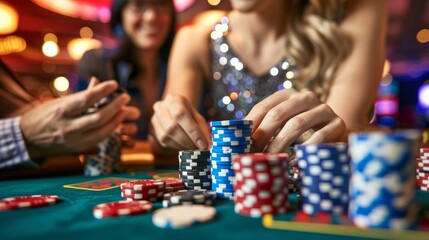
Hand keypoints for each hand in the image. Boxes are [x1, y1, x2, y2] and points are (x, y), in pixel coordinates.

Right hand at [21, 78, 135, 157]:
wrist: (27, 138)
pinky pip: (100, 139)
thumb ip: (80, 95)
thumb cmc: (44, 115)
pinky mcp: (78, 148)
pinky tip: (117, 121)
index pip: (86, 99)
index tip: (115, 84)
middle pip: (99, 117)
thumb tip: (97, 81)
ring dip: (117, 120)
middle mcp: (68, 127)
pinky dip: (111, 129)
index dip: (103, 90)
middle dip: (116, 106)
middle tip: (125, 97)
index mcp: (61, 110)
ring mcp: (74, 140)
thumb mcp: (59, 102)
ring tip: (125, 109)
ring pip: (103, 131)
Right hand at [150, 94, 209, 150]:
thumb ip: (203, 130)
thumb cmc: (188, 114)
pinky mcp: (152, 130)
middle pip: (172, 127)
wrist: (172, 111)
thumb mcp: (197, 117)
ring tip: (193, 147)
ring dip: (182, 145)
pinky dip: (176, 146)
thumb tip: (209, 146)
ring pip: (166, 136)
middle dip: (188, 140)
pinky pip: (163, 142)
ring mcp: (154, 118)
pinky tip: (184, 146)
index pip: (181, 114)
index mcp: (174, 99)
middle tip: (199, 148)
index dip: (192, 131)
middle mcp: (161, 107)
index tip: (203, 144)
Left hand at [245, 89, 344, 152]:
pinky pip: (318, 137)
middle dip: (262, 136)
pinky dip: (303, 151)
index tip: (241, 144)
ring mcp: (324, 108)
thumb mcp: (283, 123)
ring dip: (280, 144)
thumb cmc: (302, 130)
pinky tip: (292, 162)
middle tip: (253, 154)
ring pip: (297, 124)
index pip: (263, 107)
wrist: (337, 132)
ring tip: (270, 160)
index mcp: (287, 94)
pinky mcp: (338, 123)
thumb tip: (237, 142)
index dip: (251, 126)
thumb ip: (264, 127)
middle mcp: (305, 97)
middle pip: (278, 114)